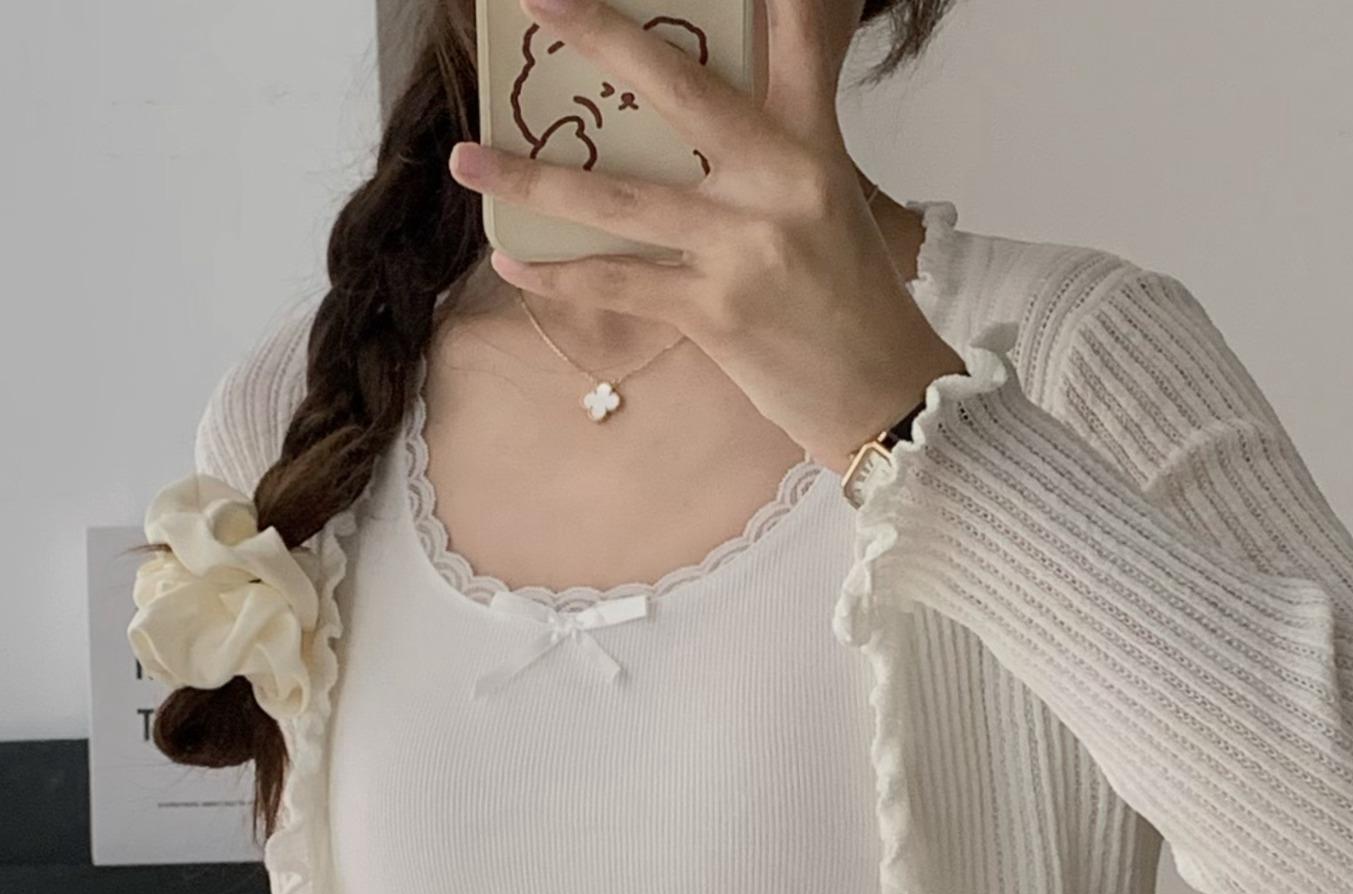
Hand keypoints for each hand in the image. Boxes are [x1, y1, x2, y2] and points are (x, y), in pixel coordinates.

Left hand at [447, 0, 960, 469]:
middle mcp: (778, 181)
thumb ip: (769, 149)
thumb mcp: (828, 201)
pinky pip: (618, 283)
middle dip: (600, 35)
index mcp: (811, 143)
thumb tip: (689, 121)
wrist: (884, 398)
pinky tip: (511, 256)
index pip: (795, 37)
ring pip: (619, 199)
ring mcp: (743, 248)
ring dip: (533, 177)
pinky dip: (557, 275)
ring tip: (468, 156)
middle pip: (676, 89)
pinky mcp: (715, 312)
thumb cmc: (850, 299)